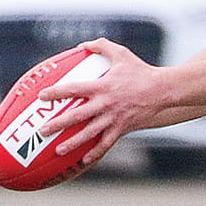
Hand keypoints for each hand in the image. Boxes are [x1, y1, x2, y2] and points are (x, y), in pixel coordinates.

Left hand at [38, 39, 161, 165]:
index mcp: (102, 86)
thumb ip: (101, 46)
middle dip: (58, 124)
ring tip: (58, 150)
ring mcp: (113, 119)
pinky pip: (106, 144)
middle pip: (77, 116)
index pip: (73, 89)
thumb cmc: (141, 71)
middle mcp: (105, 104)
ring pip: (89, 134)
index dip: (56, 92)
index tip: (42, 96)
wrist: (162, 91)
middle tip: (42, 130)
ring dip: (72, 143)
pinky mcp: (122, 129)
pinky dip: (95, 153)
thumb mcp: (121, 54)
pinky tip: (83, 161)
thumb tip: (83, 45)